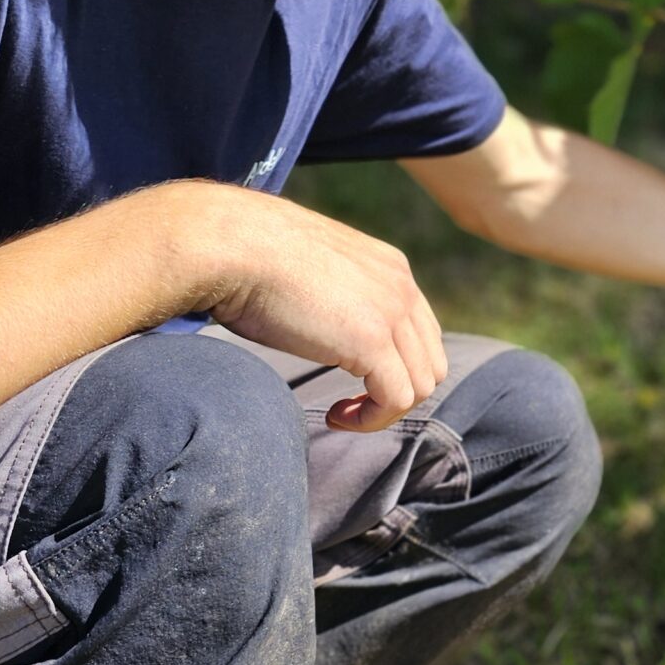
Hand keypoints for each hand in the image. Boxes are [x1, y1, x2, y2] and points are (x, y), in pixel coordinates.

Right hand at [183, 183, 448, 430]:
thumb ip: (336, 295)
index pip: (421, 330)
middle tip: (353, 402)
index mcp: (390, 267)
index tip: (356, 379)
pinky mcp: (371, 341)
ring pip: (420, 385)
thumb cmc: (251, 258)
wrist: (233, 245)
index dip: (396, 364)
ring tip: (343, 412)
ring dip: (384, 410)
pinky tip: (337, 416)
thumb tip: (325, 325)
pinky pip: (395, 399)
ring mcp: (391, 313)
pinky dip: (371, 419)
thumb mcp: (313, 273)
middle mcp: (402, 286)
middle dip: (396, 391)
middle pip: (430, 361)